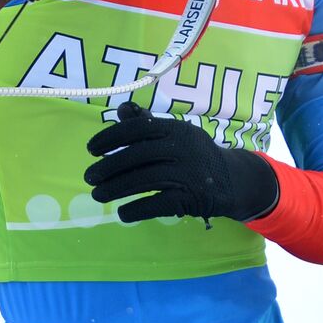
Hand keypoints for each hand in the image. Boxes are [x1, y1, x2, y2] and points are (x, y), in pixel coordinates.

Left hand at [84, 102, 278, 224]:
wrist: (233, 180)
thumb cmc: (196, 155)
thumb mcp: (176, 135)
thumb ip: (148, 124)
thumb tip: (121, 109)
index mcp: (176, 129)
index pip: (138, 128)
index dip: (111, 137)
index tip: (91, 149)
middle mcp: (182, 148)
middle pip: (137, 156)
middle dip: (108, 167)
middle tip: (89, 178)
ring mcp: (188, 173)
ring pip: (144, 180)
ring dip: (116, 189)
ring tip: (98, 195)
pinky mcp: (192, 197)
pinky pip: (158, 203)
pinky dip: (137, 209)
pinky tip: (122, 213)